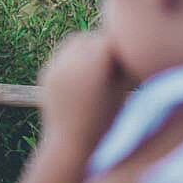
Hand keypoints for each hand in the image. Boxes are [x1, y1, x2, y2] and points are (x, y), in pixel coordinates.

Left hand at [37, 30, 135, 150]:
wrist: (70, 144)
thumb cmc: (106, 120)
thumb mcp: (122, 90)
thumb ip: (127, 63)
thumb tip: (136, 41)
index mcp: (92, 67)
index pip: (110, 40)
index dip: (121, 49)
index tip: (126, 62)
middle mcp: (70, 62)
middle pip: (93, 37)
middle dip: (104, 46)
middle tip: (113, 62)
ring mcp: (54, 66)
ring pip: (77, 40)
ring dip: (88, 47)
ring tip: (99, 66)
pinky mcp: (46, 71)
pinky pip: (64, 53)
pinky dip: (74, 57)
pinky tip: (83, 74)